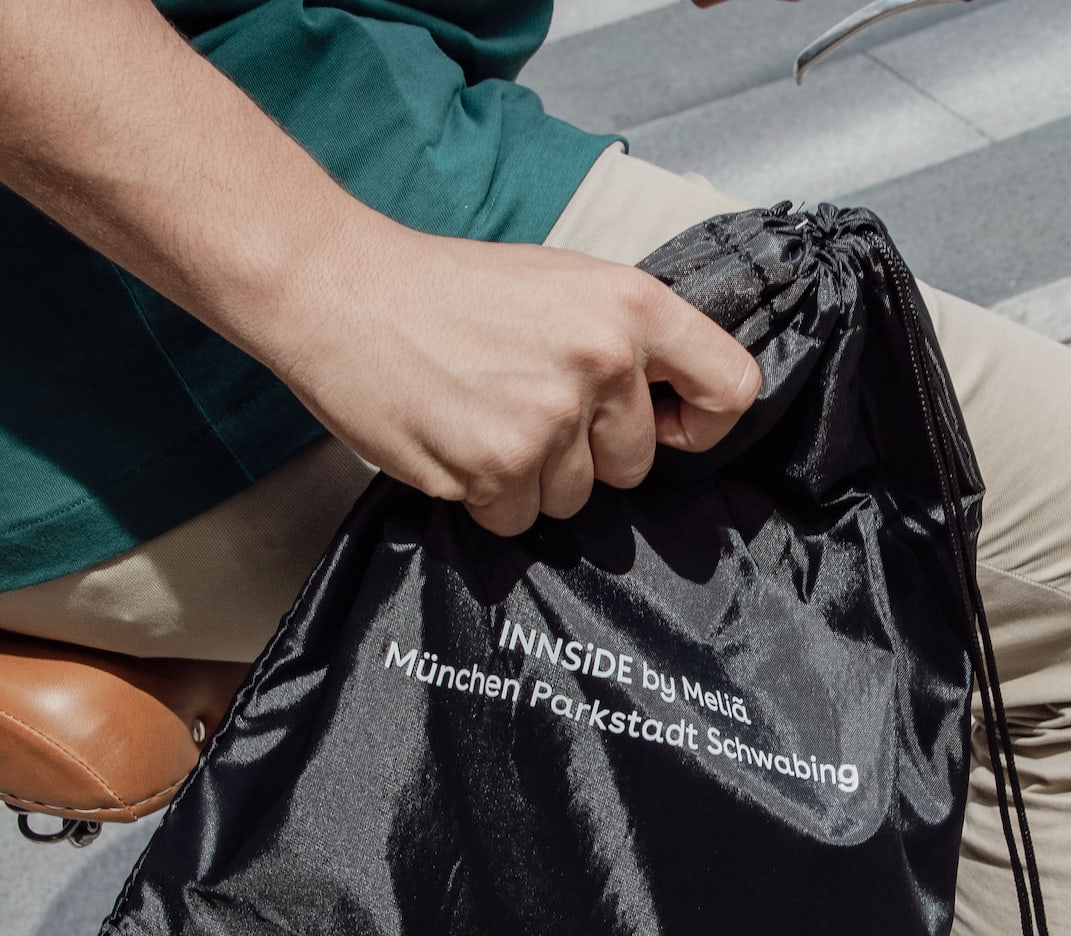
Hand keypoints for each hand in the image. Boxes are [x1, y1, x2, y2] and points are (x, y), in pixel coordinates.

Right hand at [272, 224, 761, 535]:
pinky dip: (486, 497)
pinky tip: (454, 441)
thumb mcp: (562, 281)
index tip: (668, 430)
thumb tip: (671, 404)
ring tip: (481, 416)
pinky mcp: (498, 465)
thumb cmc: (447, 287)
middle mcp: (604, 360)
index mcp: (631, 304)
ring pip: (575, 497)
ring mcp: (551, 418)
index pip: (731, 386)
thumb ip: (624, 337)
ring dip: (531, 477)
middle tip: (525, 407)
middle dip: (587, 455)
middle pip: (637, 464)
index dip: (703, 424)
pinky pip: (517, 518)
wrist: (339, 289)